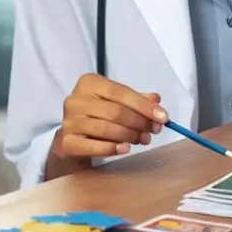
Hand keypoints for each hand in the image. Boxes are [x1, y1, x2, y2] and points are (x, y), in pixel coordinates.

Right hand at [52, 74, 169, 160]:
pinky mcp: (67, 142)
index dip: (144, 106)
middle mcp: (76, 99)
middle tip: (153, 131)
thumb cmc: (97, 113)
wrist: (73, 136)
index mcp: (89, 82)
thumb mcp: (115, 101)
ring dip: (129, 136)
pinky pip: (93, 146)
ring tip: (143, 140)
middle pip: (115, 111)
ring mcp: (69, 121)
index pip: (121, 92)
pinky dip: (112, 148)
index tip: (164, 117)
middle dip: (139, 122)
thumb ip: (136, 99)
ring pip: (106, 129)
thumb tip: (157, 100)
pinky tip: (126, 149)